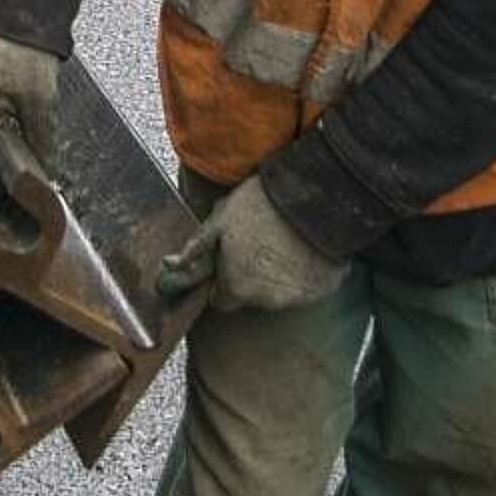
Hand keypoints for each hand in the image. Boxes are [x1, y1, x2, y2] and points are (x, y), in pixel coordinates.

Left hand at [158, 176, 349, 311]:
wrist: (315, 194)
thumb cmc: (264, 204)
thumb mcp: (220, 219)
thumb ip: (197, 248)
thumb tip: (171, 264)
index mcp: (236, 286)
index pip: (222, 301)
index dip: (225, 281)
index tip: (233, 262)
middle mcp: (266, 300)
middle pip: (252, 297)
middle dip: (253, 277)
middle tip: (261, 245)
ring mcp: (298, 297)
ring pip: (282, 293)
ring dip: (281, 275)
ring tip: (286, 243)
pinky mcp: (324, 289)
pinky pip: (311, 286)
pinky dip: (307, 273)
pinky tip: (306, 248)